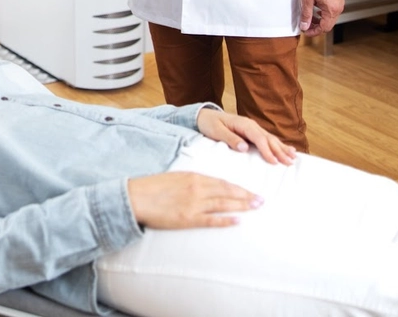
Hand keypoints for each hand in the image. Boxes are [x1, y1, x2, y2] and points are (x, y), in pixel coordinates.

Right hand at [126, 172, 261, 229]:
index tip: (250, 191)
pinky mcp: (188, 218)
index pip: (222, 182)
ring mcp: (194, 204)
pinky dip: (226, 220)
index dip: (238, 187)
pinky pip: (211, 220)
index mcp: (193, 177)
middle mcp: (197, 188)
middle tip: (261, 200)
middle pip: (227, 192)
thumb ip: (191, 181)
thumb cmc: (152, 187)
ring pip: (224, 204)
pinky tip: (238, 221)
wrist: (136, 197)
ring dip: (242, 206)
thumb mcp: (174, 177)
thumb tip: (205, 186)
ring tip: (255, 207)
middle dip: (246, 196)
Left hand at [196, 108, 295, 165]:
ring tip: (293, 157)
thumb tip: (245, 147)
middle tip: (289, 163)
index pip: (259, 138)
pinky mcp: (252, 132)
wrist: (204, 115)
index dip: (267, 150)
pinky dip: (278, 145)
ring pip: (270, 139)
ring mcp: (253, 128)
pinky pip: (267, 139)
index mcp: (243, 124)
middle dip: (279, 151)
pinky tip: (287, 149)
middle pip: (268, 139)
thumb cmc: (209, 124)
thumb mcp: (216, 131)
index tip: (274, 162)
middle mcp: (251, 125)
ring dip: (282, 148)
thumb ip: (230, 138)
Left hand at [299, 0, 344, 36]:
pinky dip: (324, 15)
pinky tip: (317, 11)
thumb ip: (306, 15)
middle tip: (306, 25)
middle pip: (328, 25)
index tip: (306, 32)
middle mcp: (338, 10)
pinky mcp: (339, 2)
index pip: (324, 28)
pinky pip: (332, 13)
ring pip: (330, 19)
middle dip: (316, 27)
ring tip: (310, 18)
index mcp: (331, 11)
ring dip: (320, 21)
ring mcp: (339, 6)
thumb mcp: (308, 0)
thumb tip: (304, 26)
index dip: (314, 32)